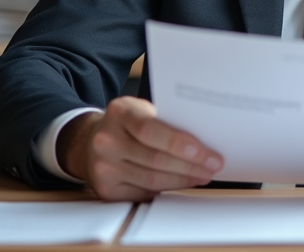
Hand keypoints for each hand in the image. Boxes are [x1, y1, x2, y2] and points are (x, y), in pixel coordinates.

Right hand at [58, 96, 223, 201]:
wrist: (90, 142)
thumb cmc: (127, 124)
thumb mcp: (141, 110)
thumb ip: (165, 120)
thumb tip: (204, 137)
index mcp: (119, 112)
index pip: (150, 130)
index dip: (179, 143)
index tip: (205, 152)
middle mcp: (106, 140)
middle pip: (155, 158)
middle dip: (190, 165)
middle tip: (212, 166)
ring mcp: (103, 167)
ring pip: (152, 179)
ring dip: (183, 179)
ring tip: (202, 175)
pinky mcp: (106, 189)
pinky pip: (144, 192)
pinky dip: (167, 189)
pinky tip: (181, 183)